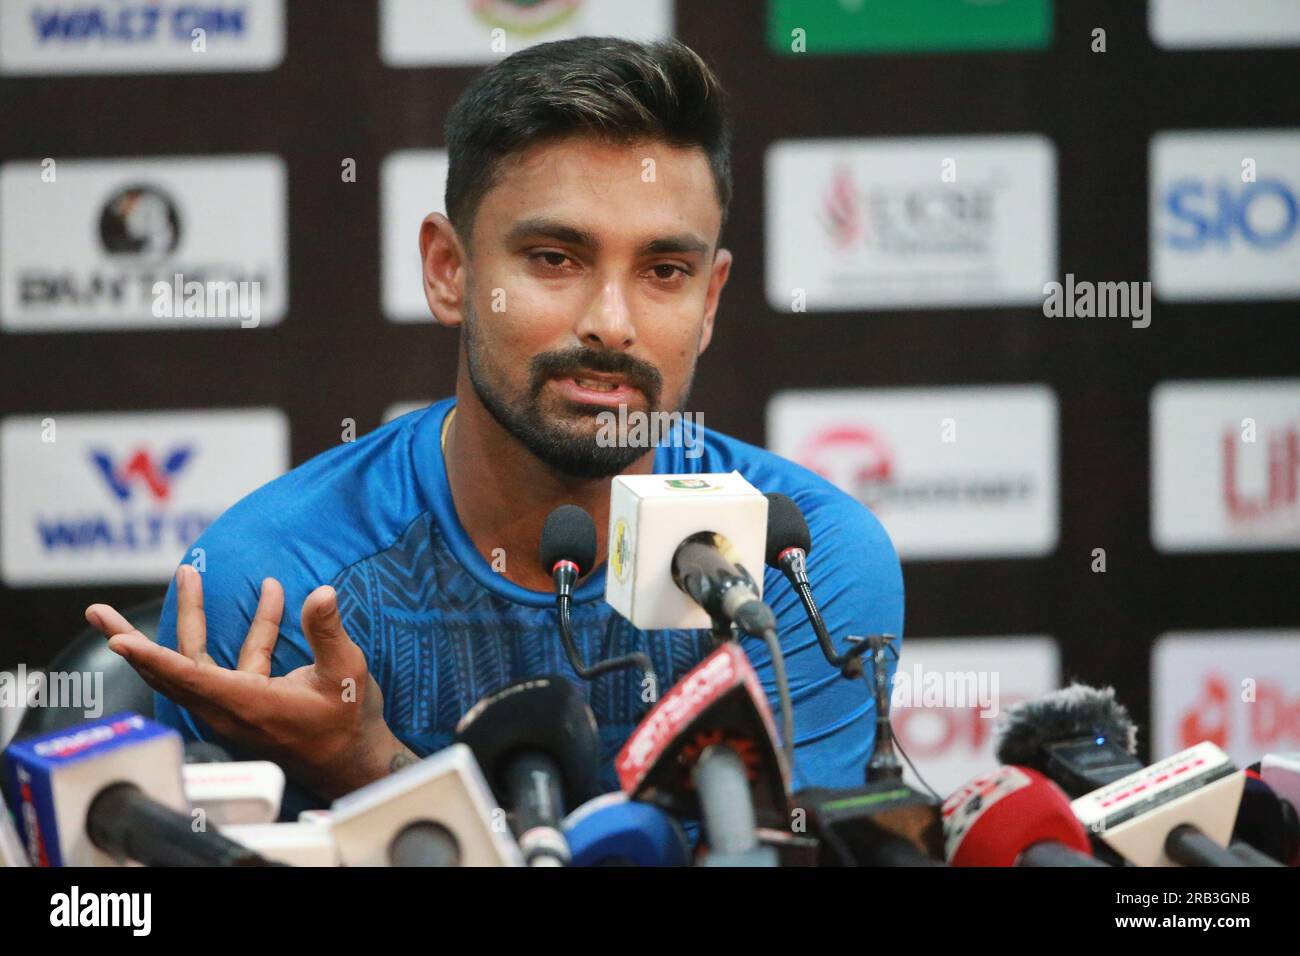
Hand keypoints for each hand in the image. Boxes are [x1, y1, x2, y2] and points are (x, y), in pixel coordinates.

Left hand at [86, 565, 405, 798]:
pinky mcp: (246, 701)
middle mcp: (230, 707)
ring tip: (186, 577)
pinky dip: (246, 629)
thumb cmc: (346, 721)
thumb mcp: (346, 672)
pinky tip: (271, 597)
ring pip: (194, 663)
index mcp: (248, 704)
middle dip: (134, 638)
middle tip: (98, 611)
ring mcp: (234, 705)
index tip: (117, 640)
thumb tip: (321, 592)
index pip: (188, 677)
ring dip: (189, 620)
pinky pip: (230, 662)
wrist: (351, 759)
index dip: (152, 658)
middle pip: (170, 670)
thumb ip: (327, 632)